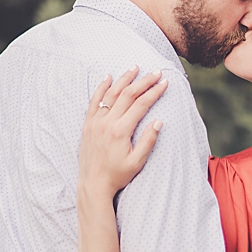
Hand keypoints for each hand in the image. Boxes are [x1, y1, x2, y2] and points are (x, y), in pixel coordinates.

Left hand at [79, 67, 167, 203]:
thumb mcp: (137, 162)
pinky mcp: (88, 124)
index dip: (154, 92)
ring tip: (134, 68)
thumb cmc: (117, 175)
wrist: (93, 183)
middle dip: (143, 82)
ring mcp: (95, 122)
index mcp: (121, 131)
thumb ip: (148, 141)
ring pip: (111, 94)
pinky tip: (108, 77)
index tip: (164, 83)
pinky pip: (94, 101)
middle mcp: (107, 123)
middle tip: (155, 72)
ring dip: (124, 79)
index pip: (141, 105)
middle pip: (127, 95)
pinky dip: (101, 88)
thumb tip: (159, 121)